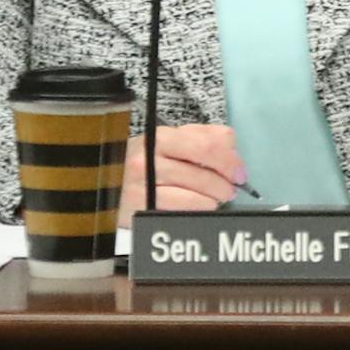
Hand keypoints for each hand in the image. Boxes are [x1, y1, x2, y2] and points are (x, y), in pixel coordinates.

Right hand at [118, 124, 245, 224]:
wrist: (109, 186)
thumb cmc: (148, 163)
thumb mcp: (171, 142)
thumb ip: (203, 137)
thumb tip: (231, 146)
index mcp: (160, 137)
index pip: (206, 145)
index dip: (229, 160)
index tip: (240, 173)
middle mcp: (148, 160)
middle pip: (204, 172)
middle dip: (225, 183)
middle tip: (230, 189)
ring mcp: (143, 186)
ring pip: (198, 195)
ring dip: (215, 198)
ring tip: (215, 198)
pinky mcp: (141, 209)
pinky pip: (185, 211)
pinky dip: (200, 209)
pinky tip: (199, 206)